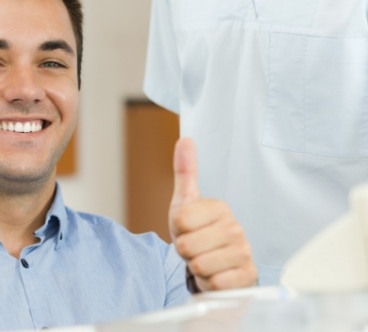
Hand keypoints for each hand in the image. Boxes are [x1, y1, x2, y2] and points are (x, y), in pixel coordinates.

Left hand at [168, 137, 256, 290]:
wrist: (219, 266)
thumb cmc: (199, 233)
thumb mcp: (186, 203)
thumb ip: (185, 172)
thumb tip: (185, 140)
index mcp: (220, 208)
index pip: (179, 220)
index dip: (177, 229)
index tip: (187, 229)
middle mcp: (235, 228)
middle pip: (186, 245)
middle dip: (185, 251)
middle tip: (195, 247)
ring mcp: (243, 253)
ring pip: (198, 265)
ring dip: (196, 268)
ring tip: (204, 260)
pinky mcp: (246, 277)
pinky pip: (214, 283)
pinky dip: (209, 283)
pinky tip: (216, 274)